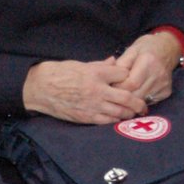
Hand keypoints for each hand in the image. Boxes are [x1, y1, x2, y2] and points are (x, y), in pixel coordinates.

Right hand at [22, 59, 148, 124]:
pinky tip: (118, 120)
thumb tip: (115, 62)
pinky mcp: (85, 117)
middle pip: (127, 97)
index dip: (128, 77)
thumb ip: (100, 65)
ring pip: (119, 112)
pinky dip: (115, 121)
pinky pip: (106, 121)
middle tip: (143, 106)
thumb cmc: (58, 73)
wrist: (40, 88)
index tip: (131, 80)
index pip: (123, 75)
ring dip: (129, 114)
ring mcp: (92, 105)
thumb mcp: (80, 64)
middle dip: (138, 102)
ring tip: (134, 114)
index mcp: (96, 73)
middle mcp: (97, 89)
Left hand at [115, 32, 181, 102]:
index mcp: (148, 62)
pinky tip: (137, 92)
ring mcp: (163, 85)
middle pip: (136, 95)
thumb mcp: (131, 50)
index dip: (118, 87)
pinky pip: (149, 101)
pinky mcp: (166, 92)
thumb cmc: (145, 48)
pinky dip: (140, 99)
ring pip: (142, 101)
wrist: (167, 49)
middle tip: (115, 92)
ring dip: (131, 99)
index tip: (111, 85)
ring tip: (124, 92)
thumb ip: (120, 65)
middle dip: (123, 95)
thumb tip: (111, 81)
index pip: (131, 84)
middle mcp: (158, 75)